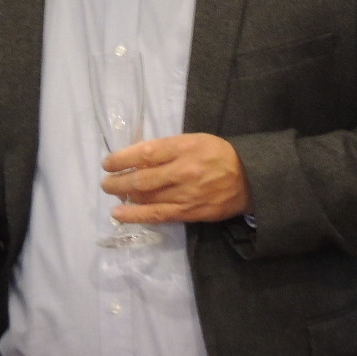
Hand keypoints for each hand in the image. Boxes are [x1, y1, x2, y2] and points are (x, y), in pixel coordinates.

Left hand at [102, 133, 249, 223]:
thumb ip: (167, 148)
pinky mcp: (189, 212)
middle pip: (142, 178)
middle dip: (118, 181)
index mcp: (184, 147)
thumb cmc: (219, 154)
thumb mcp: (195, 140)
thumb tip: (136, 158)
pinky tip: (120, 215)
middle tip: (105, 182)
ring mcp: (186, 194)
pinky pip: (158, 215)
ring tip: (112, 195)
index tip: (107, 163)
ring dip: (124, 197)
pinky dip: (136, 215)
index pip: (145, 152)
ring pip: (147, 198)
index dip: (121, 159)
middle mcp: (183, 170)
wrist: (251, 179)